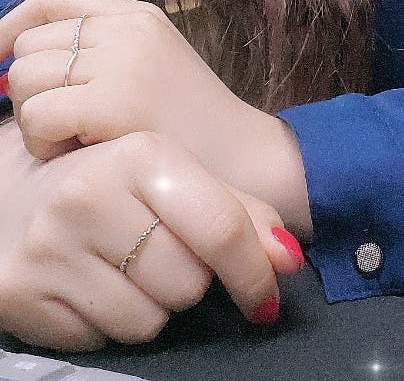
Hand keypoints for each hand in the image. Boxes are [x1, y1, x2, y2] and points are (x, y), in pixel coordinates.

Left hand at [0, 0, 274, 186]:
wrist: (248, 165)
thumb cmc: (194, 132)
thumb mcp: (152, 70)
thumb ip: (102, 54)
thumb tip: (20, 62)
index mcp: (138, 16)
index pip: (51, 0)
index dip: (11, 28)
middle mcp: (129, 28)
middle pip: (29, 45)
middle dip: (29, 91)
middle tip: (62, 129)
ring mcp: (124, 61)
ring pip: (25, 77)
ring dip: (35, 121)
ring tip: (74, 144)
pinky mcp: (116, 102)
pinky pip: (39, 114)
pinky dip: (45, 143)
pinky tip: (81, 155)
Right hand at [0, 129, 302, 351]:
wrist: (8, 195)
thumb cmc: (109, 182)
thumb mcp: (171, 173)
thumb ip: (236, 208)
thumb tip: (289, 258)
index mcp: (140, 153)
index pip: (219, 228)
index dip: (253, 272)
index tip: (266, 297)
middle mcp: (90, 195)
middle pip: (188, 284)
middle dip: (188, 279)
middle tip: (159, 252)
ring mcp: (50, 247)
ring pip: (148, 321)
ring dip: (150, 305)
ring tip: (122, 266)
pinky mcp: (21, 295)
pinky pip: (102, 339)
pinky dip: (108, 321)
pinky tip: (90, 285)